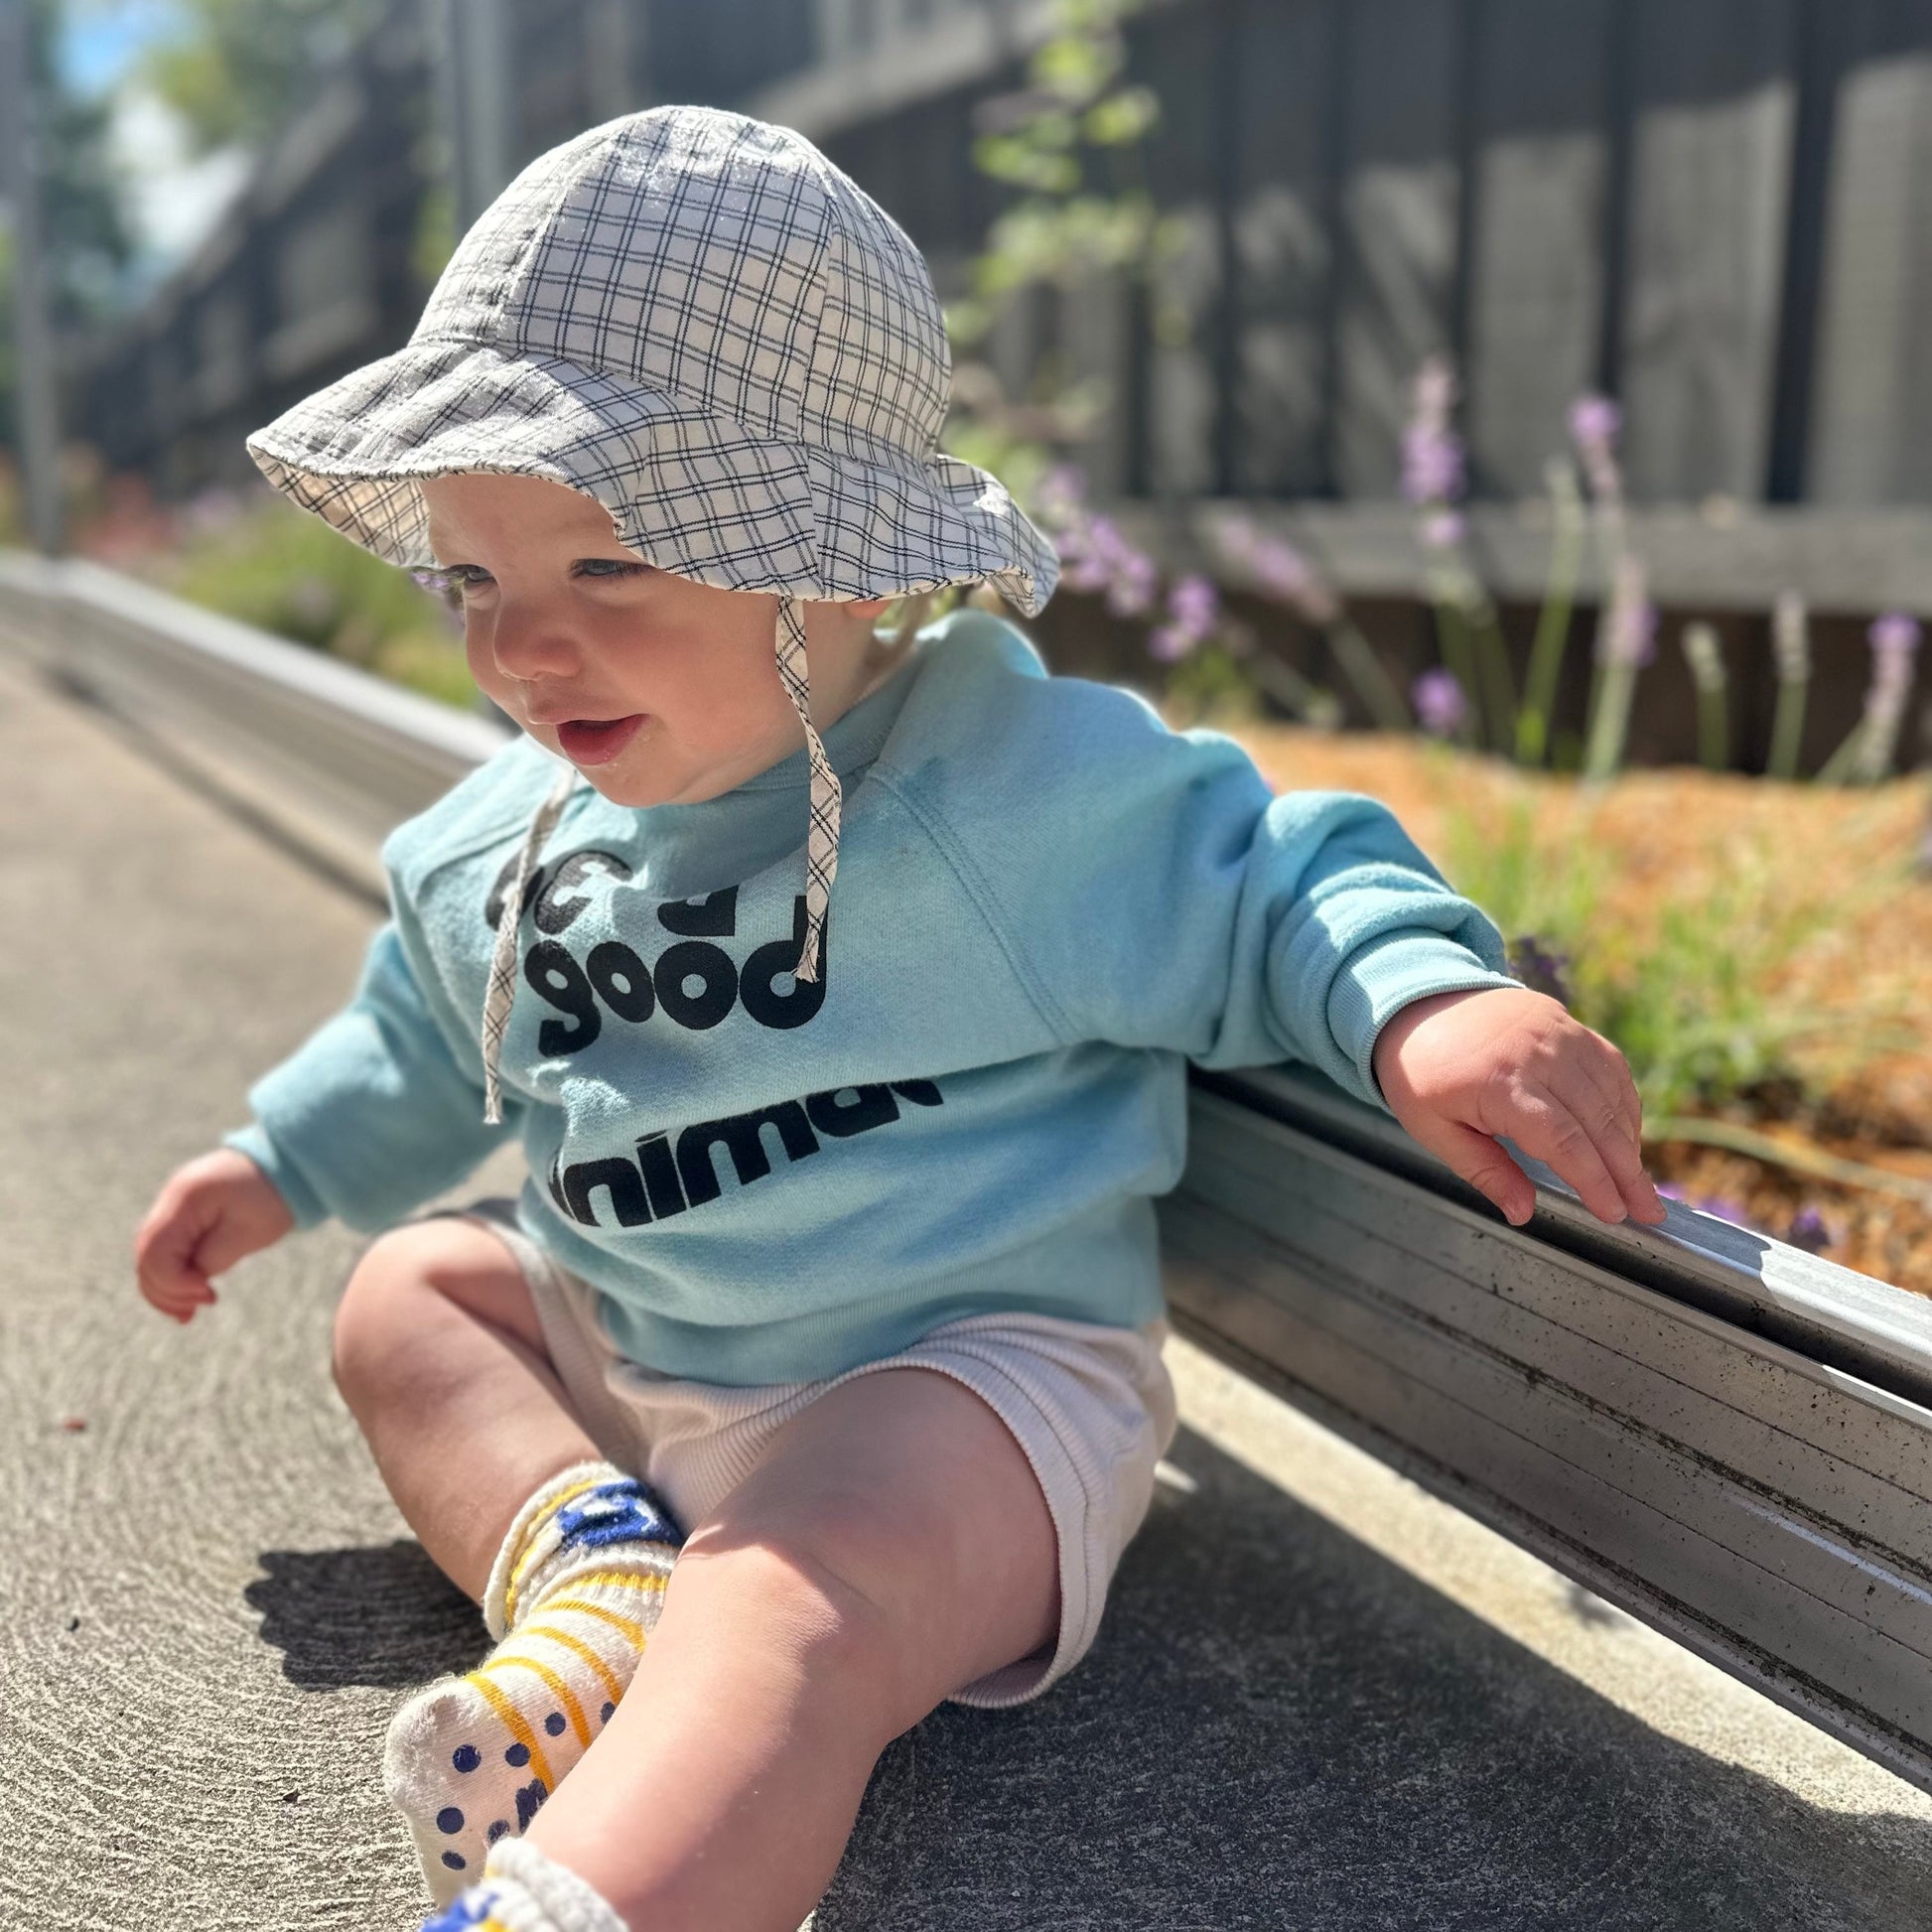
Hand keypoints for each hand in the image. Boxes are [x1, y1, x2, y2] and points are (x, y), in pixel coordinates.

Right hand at [134, 1149, 295, 1324]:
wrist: (284, 1162)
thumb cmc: (273, 1195)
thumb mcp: (248, 1233)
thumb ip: (211, 1258)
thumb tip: (189, 1279)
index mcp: (185, 1199)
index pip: (156, 1252)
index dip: (173, 1283)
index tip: (207, 1295)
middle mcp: (169, 1200)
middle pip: (145, 1257)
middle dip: (165, 1291)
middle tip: (194, 1312)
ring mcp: (171, 1207)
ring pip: (149, 1257)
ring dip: (165, 1288)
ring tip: (188, 1313)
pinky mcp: (180, 1216)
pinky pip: (164, 1251)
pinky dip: (172, 1275)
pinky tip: (188, 1298)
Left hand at [1371, 987, 1665, 1228]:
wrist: (1420, 1001)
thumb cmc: (1423, 1072)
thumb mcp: (1433, 1128)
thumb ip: (1483, 1171)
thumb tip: (1523, 1213)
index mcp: (1499, 1083)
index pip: (1561, 1139)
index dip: (1593, 1179)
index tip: (1613, 1213)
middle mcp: (1537, 1054)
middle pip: (1597, 1120)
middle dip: (1627, 1172)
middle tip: (1647, 1211)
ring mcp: (1558, 1034)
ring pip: (1611, 1095)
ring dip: (1629, 1141)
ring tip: (1636, 1183)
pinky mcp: (1569, 1025)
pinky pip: (1610, 1067)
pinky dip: (1623, 1104)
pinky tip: (1625, 1136)